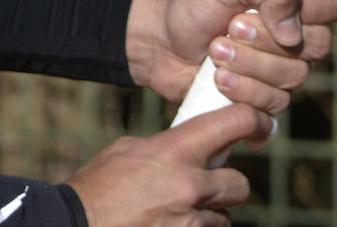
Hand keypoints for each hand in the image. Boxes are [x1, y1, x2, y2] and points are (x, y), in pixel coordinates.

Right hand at [67, 104, 272, 225]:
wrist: (78, 223)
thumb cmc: (97, 185)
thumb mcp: (127, 151)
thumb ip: (165, 147)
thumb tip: (189, 149)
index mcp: (175, 151)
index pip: (233, 123)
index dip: (253, 120)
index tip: (258, 124)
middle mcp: (191, 187)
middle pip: (240, 184)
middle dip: (224, 186)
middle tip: (202, 188)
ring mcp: (191, 221)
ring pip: (223, 218)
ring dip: (206, 215)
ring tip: (174, 212)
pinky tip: (167, 224)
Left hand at [125, 0, 336, 111]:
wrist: (161, 41)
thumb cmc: (196, 2)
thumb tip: (292, 31)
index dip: (322, 9)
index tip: (286, 9)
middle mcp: (299, 35)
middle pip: (319, 46)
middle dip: (267, 39)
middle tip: (230, 27)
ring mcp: (284, 69)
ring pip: (295, 79)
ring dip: (248, 64)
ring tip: (215, 50)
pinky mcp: (265, 99)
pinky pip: (275, 109)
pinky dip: (242, 92)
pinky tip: (218, 79)